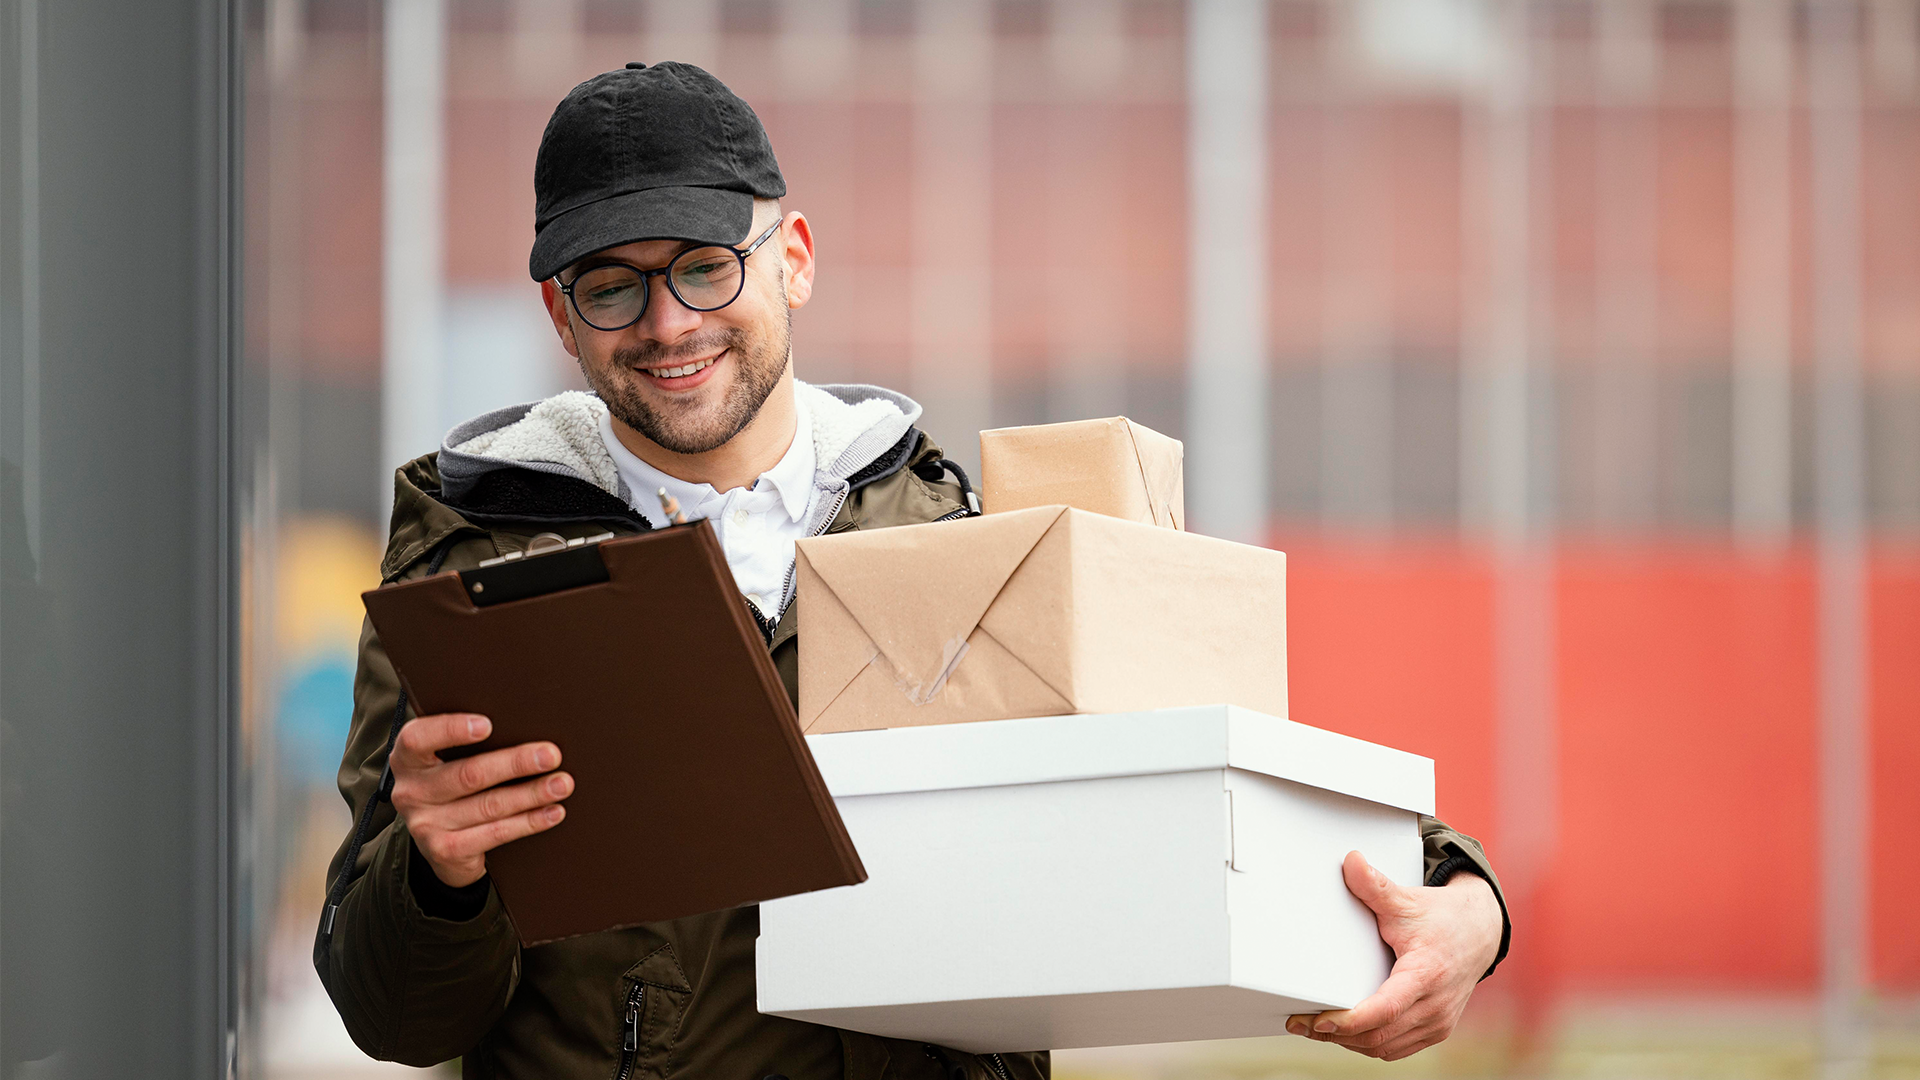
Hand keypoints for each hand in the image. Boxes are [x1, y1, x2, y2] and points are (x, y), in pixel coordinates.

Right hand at [388, 713, 572, 887]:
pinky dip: (529, 822)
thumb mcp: (448, 761)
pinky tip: (552, 812)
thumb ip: (470, 744)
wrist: (442, 844)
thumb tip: (524, 723)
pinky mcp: (444, 850)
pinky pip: (495, 834)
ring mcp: (425, 824)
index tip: (488, 724)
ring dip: (531, 793)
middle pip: (468, 774)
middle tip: (551, 755)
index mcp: (408, 759)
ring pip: (489, 805)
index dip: (451, 730)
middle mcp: (410, 791)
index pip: (418, 738)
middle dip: (515, 763)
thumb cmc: (454, 785)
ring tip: (561, 784)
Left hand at [1286, 850, 1501, 1059]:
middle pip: (1379, 1035)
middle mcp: (1435, 1006)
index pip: (1387, 1009)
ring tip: (1313, 1028)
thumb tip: (1350, 861)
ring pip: (1385, 1047)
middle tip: (1298, 1023)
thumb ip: (1375, 886)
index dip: (1350, 1021)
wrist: (1480, 932)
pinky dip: (1368, 1043)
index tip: (1318, 1020)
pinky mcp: (1436, 1029)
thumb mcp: (1407, 901)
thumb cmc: (1443, 918)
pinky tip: (1343, 1032)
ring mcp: (1437, 1023)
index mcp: (1427, 975)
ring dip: (1348, 1043)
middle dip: (1335, 1034)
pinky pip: (1396, 1048)